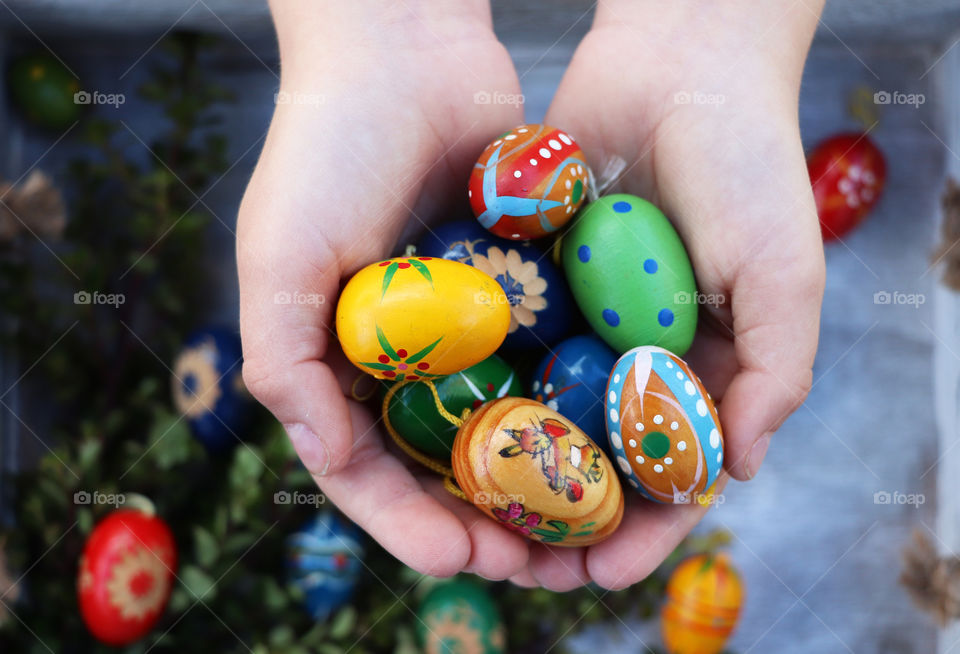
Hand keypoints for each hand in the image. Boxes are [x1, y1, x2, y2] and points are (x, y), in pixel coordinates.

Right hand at [238, 1, 536, 579]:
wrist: (403, 52)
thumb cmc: (325, 149)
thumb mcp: (278, 257)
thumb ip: (284, 362)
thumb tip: (324, 457)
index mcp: (332, 361)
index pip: (367, 472)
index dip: (411, 524)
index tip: (463, 556)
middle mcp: (396, 355)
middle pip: (441, 466)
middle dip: (485, 521)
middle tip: (538, 563)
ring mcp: (458, 327)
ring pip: (501, 426)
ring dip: (537, 482)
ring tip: (583, 524)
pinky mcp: (512, 291)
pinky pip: (541, 361)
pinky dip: (567, 405)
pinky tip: (607, 440)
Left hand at [519, 0, 826, 589]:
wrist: (679, 62)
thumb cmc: (747, 162)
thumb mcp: (784, 268)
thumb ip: (777, 369)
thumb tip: (742, 469)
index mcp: (703, 365)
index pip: (672, 470)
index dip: (643, 528)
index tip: (602, 571)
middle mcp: (636, 351)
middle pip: (596, 457)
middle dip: (564, 518)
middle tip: (525, 566)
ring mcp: (581, 318)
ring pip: (542, 412)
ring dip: (513, 470)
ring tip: (475, 519)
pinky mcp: (533, 278)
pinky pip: (505, 345)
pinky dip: (483, 387)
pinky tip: (447, 429)